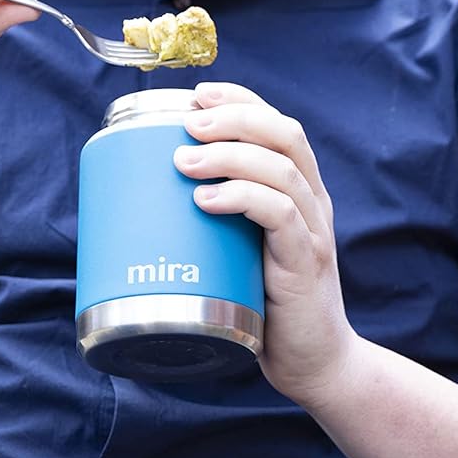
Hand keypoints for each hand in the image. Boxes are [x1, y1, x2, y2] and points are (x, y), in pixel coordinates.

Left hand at [175, 83, 356, 406]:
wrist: (315, 364)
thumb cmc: (268, 307)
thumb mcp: (240, 251)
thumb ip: (213, 223)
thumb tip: (142, 203)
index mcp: (300, 191)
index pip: (277, 125)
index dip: (240, 99)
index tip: (197, 94)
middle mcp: (313, 202)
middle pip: (284, 134)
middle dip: (233, 117)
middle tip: (187, 123)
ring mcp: (314, 231)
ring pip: (281, 169)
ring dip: (228, 155)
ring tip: (183, 160)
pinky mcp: (306, 263)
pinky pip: (281, 216)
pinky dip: (243, 198)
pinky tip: (207, 200)